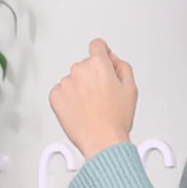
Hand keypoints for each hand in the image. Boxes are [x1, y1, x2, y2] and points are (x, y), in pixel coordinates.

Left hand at [49, 38, 137, 159]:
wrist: (102, 142)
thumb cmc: (116, 120)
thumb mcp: (131, 89)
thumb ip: (123, 67)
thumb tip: (113, 61)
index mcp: (99, 65)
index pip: (98, 46)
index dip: (103, 54)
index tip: (104, 61)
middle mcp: (79, 70)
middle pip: (85, 65)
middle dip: (93, 77)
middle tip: (103, 96)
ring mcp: (65, 83)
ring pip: (73, 80)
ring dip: (80, 89)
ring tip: (92, 107)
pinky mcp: (55, 97)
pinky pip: (61, 92)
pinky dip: (69, 100)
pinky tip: (81, 111)